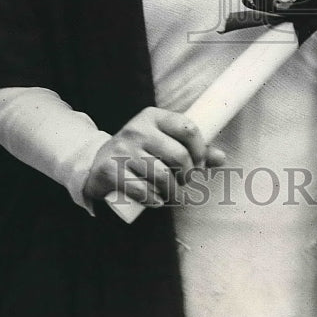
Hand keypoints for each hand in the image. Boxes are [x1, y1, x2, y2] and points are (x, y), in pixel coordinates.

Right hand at [83, 106, 224, 207]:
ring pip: (162, 175)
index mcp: (153, 116)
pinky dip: (155, 200)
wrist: (96, 162)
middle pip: (178, 155)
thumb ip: (191, 149)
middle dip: (188, 175)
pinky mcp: (111, 170)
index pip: (188, 127)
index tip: (200, 164)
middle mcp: (137, 129)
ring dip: (173, 193)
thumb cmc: (138, 152)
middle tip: (185, 183)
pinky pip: (142, 190)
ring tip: (173, 195)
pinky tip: (156, 200)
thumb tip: (221, 158)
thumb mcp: (161, 142)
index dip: (200, 150)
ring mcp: (123, 149)